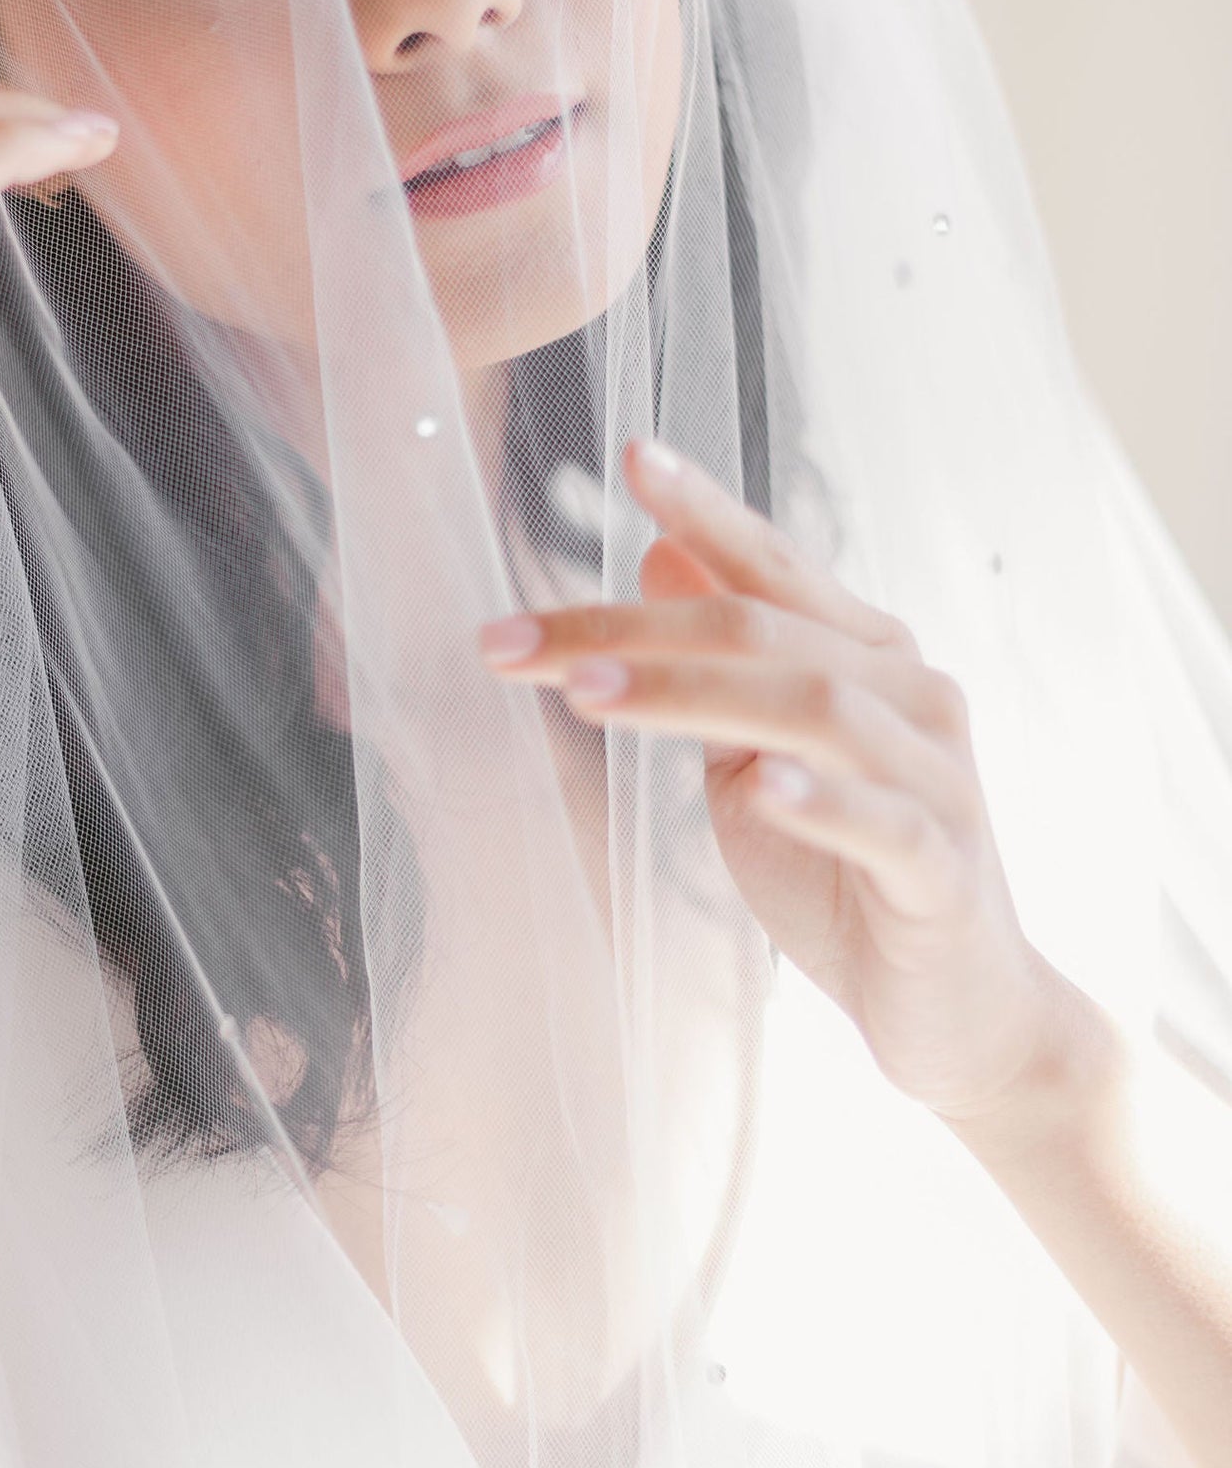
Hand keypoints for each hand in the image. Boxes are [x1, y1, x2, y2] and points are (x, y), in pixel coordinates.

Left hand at [478, 436, 1088, 1134]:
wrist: (960, 1010)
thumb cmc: (847, 879)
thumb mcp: (757, 759)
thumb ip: (719, 668)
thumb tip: (655, 557)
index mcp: (866, 657)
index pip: (772, 566)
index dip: (705, 508)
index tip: (630, 456)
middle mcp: (911, 694)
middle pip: (760, 630)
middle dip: (624, 628)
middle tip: (508, 638)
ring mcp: (937, 778)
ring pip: (813, 705)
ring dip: (688, 693)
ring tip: (584, 696)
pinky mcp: (944, 868)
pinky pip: (884, 819)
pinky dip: (822, 798)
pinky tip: (763, 785)